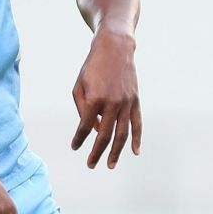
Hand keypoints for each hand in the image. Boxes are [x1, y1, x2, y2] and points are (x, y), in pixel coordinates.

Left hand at [71, 29, 141, 168]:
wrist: (115, 48)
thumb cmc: (92, 67)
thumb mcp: (79, 85)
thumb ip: (82, 108)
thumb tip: (91, 129)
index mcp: (94, 98)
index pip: (85, 127)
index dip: (79, 139)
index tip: (75, 147)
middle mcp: (112, 103)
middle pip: (104, 135)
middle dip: (97, 152)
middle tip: (91, 164)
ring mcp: (126, 102)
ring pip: (122, 133)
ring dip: (116, 151)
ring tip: (110, 164)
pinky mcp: (135, 100)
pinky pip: (137, 123)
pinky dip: (137, 139)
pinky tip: (135, 152)